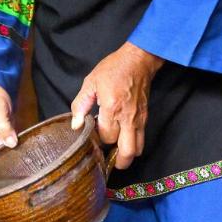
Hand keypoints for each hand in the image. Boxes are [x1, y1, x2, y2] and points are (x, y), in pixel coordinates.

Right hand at [0, 83, 16, 163]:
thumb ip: (4, 126)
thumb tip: (11, 143)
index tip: (8, 173)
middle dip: (4, 165)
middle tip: (20, 168)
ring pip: (0, 156)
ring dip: (10, 157)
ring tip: (23, 161)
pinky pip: (6, 147)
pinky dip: (13, 149)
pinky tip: (22, 152)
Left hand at [70, 42, 163, 168]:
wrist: (138, 61)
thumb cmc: (113, 69)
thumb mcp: (90, 82)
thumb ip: (81, 105)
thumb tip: (75, 125)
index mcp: (112, 108)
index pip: (106, 137)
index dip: (97, 141)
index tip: (91, 136)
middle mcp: (128, 117)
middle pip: (127, 152)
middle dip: (117, 161)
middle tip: (106, 158)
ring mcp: (139, 119)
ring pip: (138, 149)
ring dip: (126, 155)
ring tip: (114, 152)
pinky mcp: (145, 118)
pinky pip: (142, 139)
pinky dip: (133, 145)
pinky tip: (121, 139)